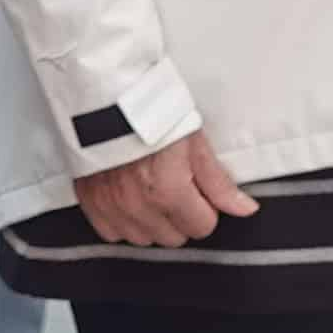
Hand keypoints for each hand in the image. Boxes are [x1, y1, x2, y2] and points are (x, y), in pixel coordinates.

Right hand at [74, 128, 259, 249]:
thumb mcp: (194, 141)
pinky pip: (111, 233)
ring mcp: (109, 205)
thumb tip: (244, 209)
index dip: (205, 207)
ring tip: (149, 190)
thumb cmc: (152, 111)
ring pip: (143, 239)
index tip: (196, 188)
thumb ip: (218, 183)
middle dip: (179, 216)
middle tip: (174, 186)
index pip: (202, 227)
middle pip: (174, 238)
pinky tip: (127, 198)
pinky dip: (121, 221)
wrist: (106, 93)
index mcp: (168, 191)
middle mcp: (137, 205)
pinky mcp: (88, 200)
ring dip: (150, 221)